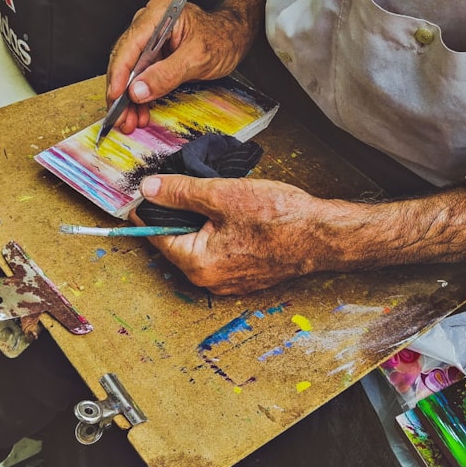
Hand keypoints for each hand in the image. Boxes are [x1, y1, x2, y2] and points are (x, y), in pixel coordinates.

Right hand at [105, 1, 249, 133]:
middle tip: (121, 117)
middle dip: (121, 92)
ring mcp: (150, 38)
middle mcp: (149, 23)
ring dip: (129, 98)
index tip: (115, 97)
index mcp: (158, 14)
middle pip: (124, 59)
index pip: (129, 45)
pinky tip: (140, 111)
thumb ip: (167, 74)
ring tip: (129, 120)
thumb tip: (138, 90)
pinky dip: (140, 94)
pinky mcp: (154, 53)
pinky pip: (141, 75)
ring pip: (130, 71)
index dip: (119, 74)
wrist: (234, 37)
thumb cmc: (222, 38)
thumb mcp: (197, 58)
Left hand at [135, 176, 465, 294]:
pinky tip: (230, 213)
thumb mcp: (224, 195)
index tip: (141, 190)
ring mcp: (228, 282)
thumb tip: (149, 189)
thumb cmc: (280, 218)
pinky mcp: (245, 276)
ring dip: (198, 222)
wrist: (324, 235)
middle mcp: (209, 281)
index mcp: (198, 264)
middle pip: (176, 242)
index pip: (156, 235)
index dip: (148, 209)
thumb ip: (182, 192)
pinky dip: (217, 232)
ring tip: (209, 195)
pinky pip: (218, 252)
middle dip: (175, 213)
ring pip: (198, 246)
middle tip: (177, 184)